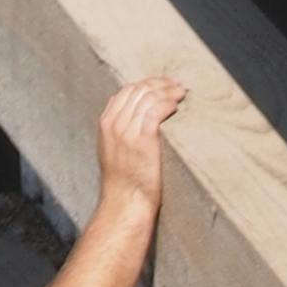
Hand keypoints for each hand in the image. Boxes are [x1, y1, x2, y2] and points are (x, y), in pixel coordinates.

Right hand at [95, 76, 185, 209]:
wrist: (124, 203)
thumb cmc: (122, 182)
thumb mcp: (111, 150)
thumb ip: (117, 130)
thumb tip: (128, 114)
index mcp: (105, 123)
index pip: (126, 91)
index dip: (146, 83)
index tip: (162, 83)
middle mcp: (114, 123)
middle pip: (138, 90)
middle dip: (159, 83)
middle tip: (176, 83)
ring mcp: (127, 131)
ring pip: (148, 98)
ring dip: (167, 91)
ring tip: (181, 91)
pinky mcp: (143, 140)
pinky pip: (155, 111)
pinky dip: (167, 104)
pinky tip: (177, 105)